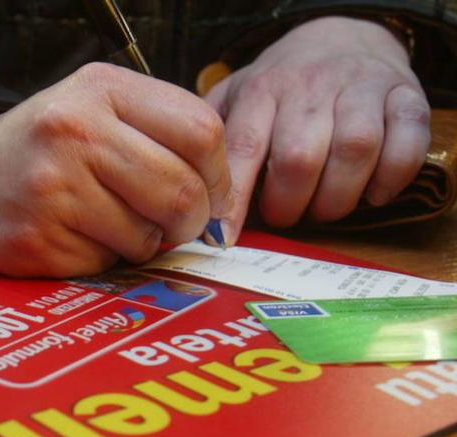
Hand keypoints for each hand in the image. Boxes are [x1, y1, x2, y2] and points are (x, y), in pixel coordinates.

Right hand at [0, 62, 231, 275]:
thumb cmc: (44, 148)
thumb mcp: (96, 106)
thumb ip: (158, 130)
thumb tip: (222, 196)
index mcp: (99, 89)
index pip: (201, 131)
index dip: (219, 174)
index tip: (210, 194)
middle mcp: (74, 133)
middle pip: (180, 190)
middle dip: (191, 221)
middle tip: (177, 226)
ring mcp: (53, 190)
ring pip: (146, 236)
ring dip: (144, 243)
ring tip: (115, 226)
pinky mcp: (38, 240)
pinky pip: (105, 264)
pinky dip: (103, 260)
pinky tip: (78, 239)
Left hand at [206, 16, 429, 235]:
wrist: (340, 38)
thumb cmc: (279, 88)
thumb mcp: (234, 100)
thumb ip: (213, 143)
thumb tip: (188, 198)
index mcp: (262, 91)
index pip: (244, 149)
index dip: (234, 201)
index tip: (223, 238)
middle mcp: (311, 86)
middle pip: (299, 158)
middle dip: (289, 205)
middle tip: (285, 215)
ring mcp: (362, 88)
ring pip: (355, 150)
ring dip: (337, 198)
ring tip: (323, 207)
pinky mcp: (406, 97)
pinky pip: (407, 143)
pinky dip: (391, 179)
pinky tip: (372, 193)